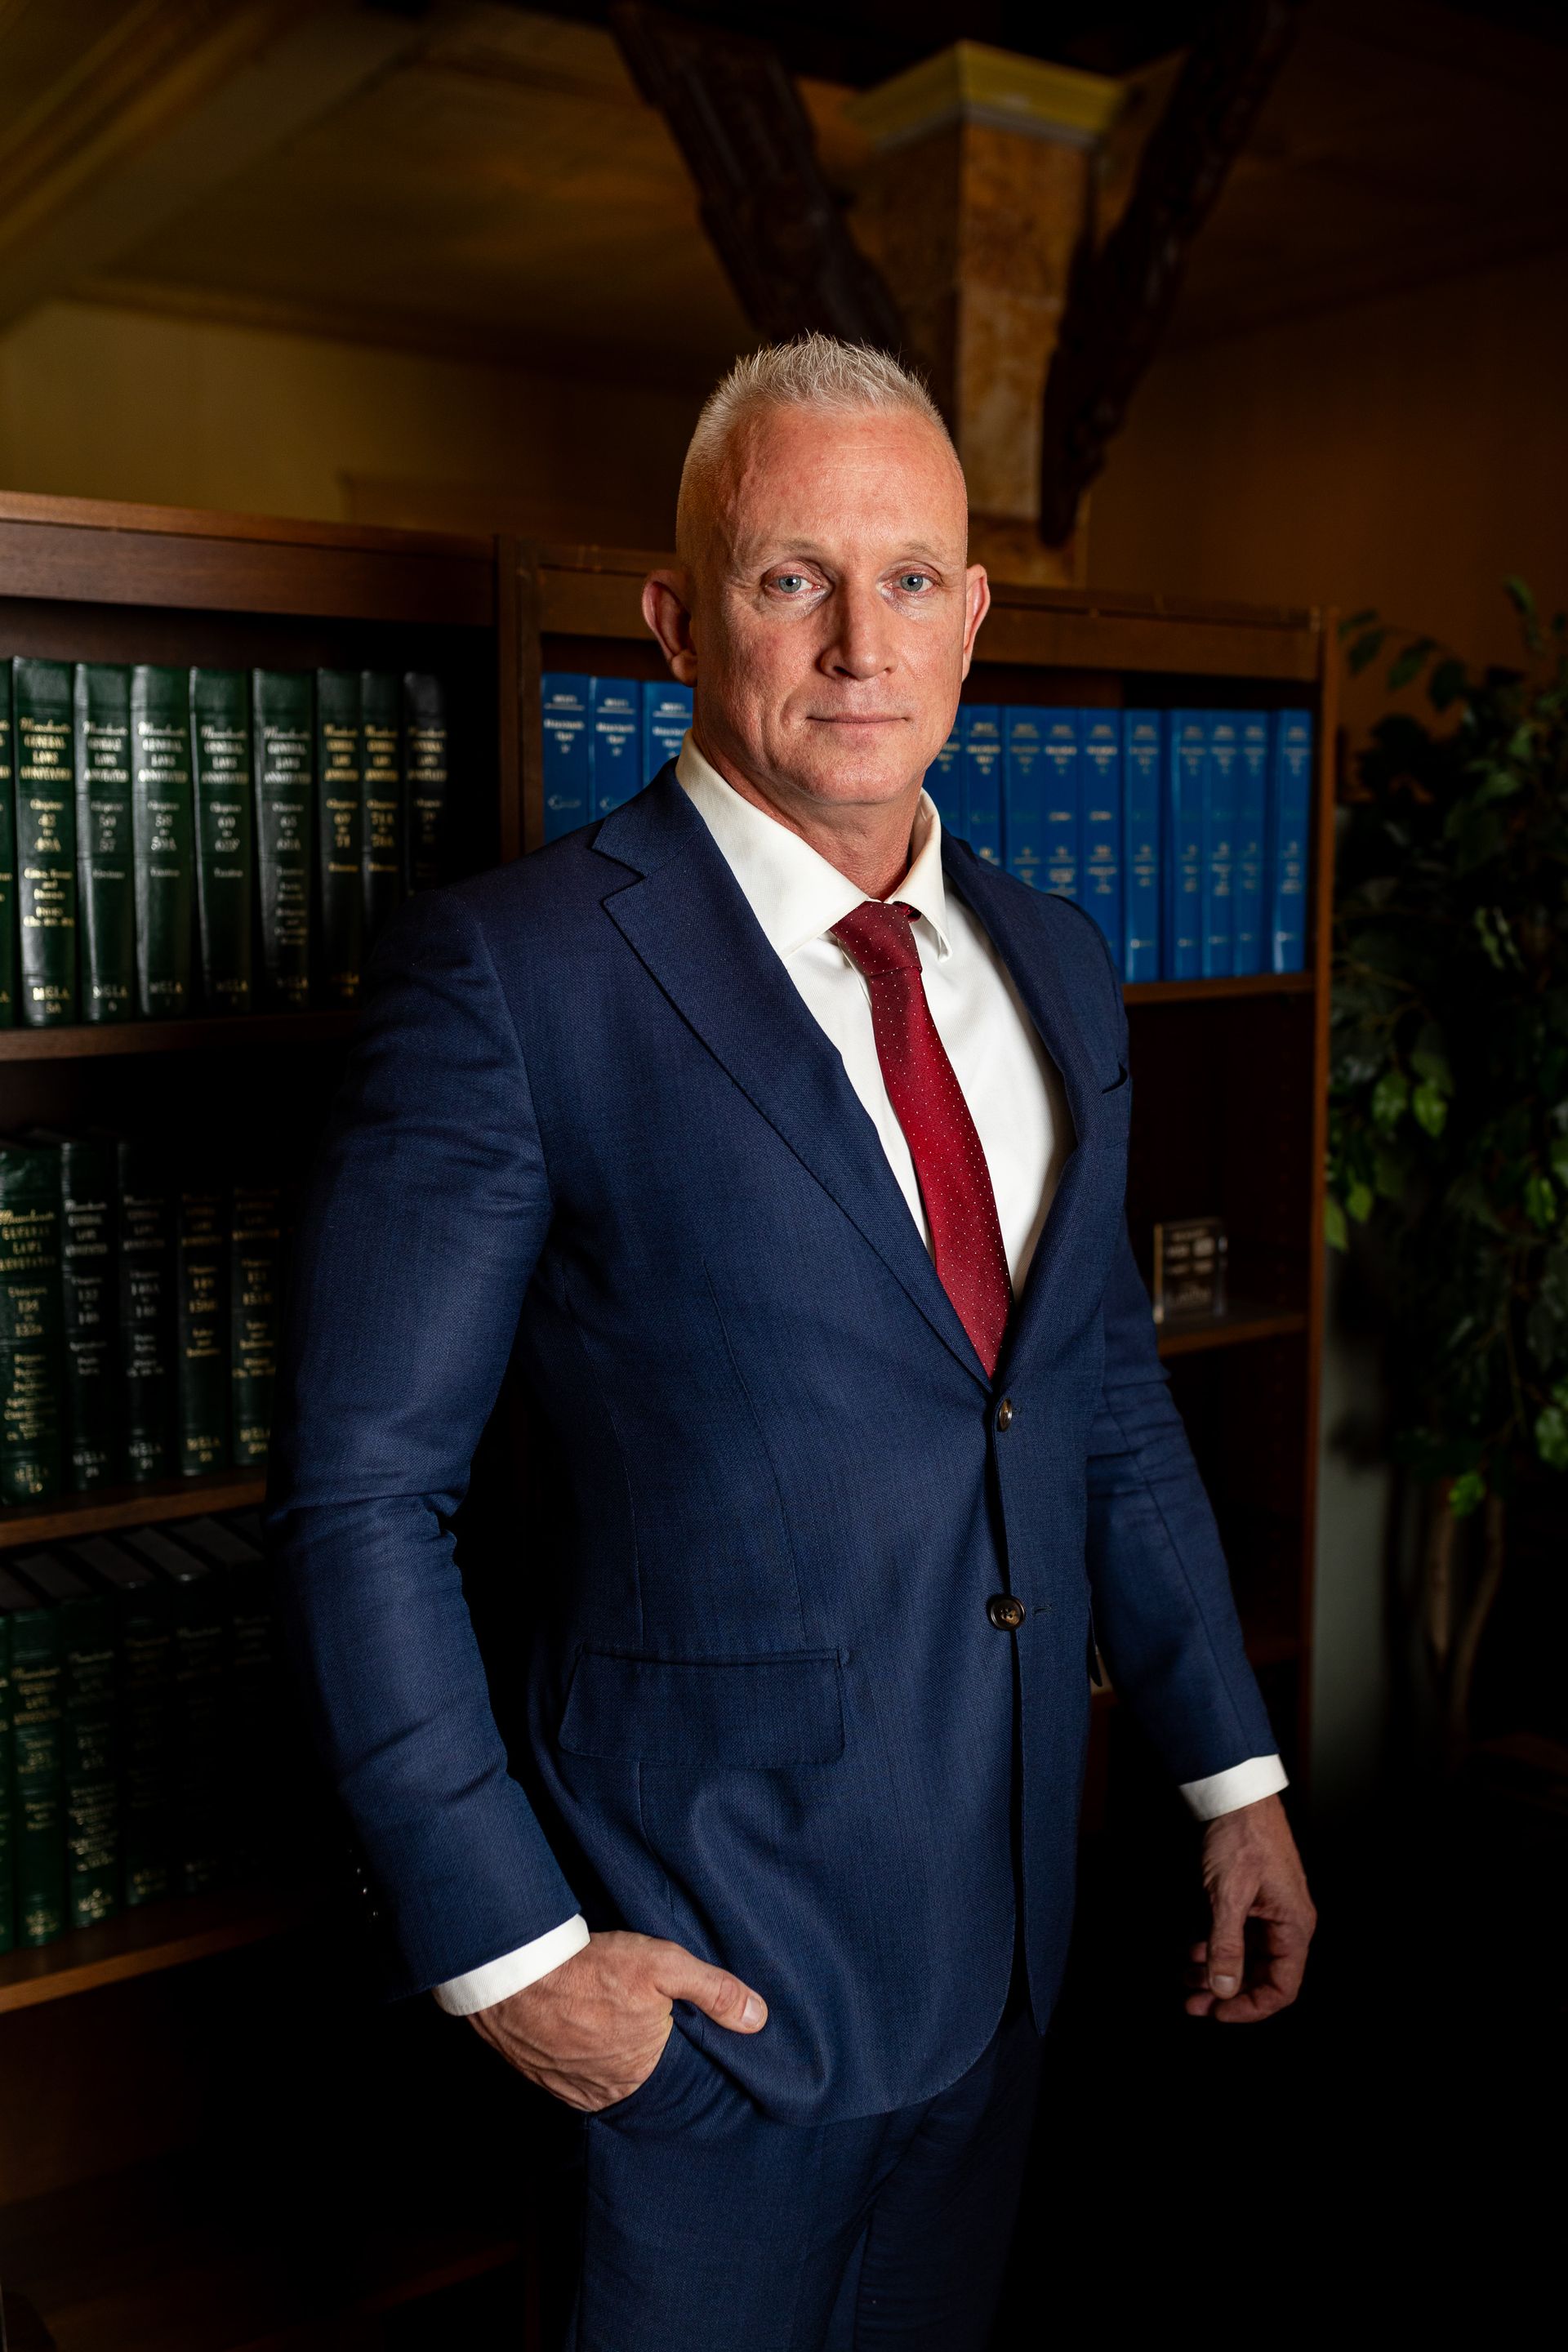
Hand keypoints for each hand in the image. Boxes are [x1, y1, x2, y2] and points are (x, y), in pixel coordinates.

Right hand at [466, 1928, 767, 2110]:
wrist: (512, 1973)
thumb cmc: (590, 1968)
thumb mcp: (663, 1965)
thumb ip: (713, 1992)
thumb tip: (758, 2019)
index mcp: (643, 2074)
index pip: (676, 2068)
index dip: (677, 2043)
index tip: (673, 2022)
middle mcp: (608, 2093)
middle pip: (638, 2072)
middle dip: (641, 2047)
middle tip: (634, 2013)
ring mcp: (570, 2088)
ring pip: (603, 2073)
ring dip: (607, 2051)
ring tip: (606, 2017)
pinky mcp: (541, 2077)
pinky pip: (571, 2072)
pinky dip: (579, 2054)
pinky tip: (579, 2026)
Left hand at [1185, 1793, 1315, 2023]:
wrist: (1235, 1794)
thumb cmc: (1241, 1838)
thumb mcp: (1227, 1895)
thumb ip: (1225, 1945)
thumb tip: (1224, 1989)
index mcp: (1294, 1926)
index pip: (1282, 1988)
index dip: (1250, 2008)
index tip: (1217, 2014)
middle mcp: (1286, 1924)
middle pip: (1261, 1977)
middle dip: (1226, 1993)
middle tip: (1191, 2004)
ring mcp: (1268, 1913)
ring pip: (1245, 1959)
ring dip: (1215, 1973)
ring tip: (1184, 1981)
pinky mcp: (1251, 1902)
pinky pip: (1236, 1938)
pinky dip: (1213, 1949)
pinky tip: (1190, 1954)